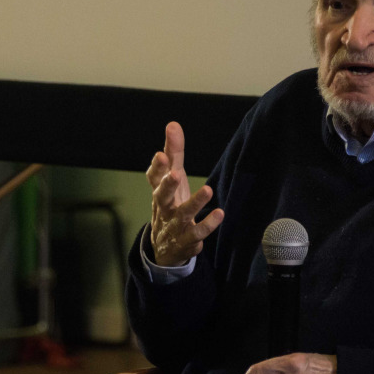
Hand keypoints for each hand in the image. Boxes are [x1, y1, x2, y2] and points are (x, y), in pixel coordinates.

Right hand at [147, 122, 224, 266]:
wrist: (164, 248)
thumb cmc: (170, 204)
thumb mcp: (171, 179)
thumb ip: (173, 153)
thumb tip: (173, 124)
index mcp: (160, 191)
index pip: (155, 177)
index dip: (157, 167)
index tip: (161, 155)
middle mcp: (164, 208)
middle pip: (162, 196)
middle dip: (168, 185)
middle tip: (176, 174)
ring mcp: (174, 226)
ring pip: (183, 215)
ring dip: (194, 203)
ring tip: (208, 190)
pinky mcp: (186, 241)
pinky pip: (196, 234)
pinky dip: (206, 226)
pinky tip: (219, 214)